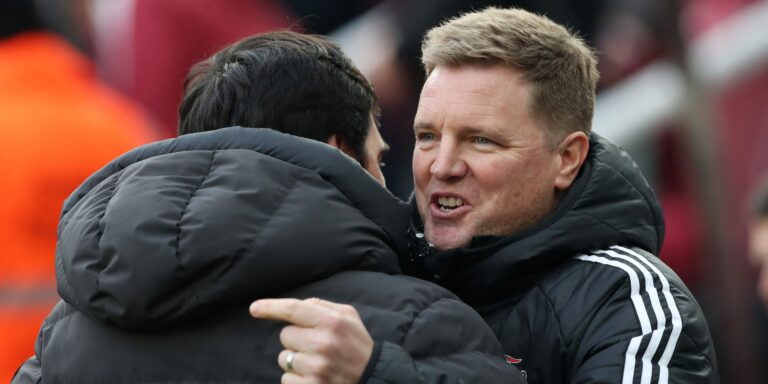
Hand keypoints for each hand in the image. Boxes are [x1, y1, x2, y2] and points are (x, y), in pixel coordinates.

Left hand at [250, 298, 373, 383]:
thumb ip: (322, 306)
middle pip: (285, 335)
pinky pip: (285, 379)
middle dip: (296, 339)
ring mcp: (316, 367)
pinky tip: (315, 376)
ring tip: (318, 363)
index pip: (293, 310)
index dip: (271, 307)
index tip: (254, 308)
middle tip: (316, 346)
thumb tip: (295, 307)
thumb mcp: (349, 317)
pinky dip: (296, 379)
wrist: (373, 377)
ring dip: (296, 360)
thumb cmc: (357, 344)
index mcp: (332, 322)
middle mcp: (323, 343)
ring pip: (284, 358)